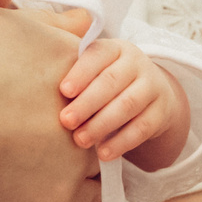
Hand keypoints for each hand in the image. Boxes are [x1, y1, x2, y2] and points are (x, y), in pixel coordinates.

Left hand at [57, 34, 190, 166]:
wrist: (152, 93)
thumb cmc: (108, 81)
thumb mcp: (95, 67)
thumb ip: (72, 66)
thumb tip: (39, 69)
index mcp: (115, 48)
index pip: (98, 55)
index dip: (81, 72)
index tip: (63, 91)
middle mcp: (137, 63)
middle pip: (112, 81)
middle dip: (87, 103)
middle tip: (66, 121)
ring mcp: (153, 86)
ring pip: (127, 105)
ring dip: (101, 125)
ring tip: (80, 141)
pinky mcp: (161, 112)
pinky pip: (142, 128)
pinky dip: (121, 142)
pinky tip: (103, 153)